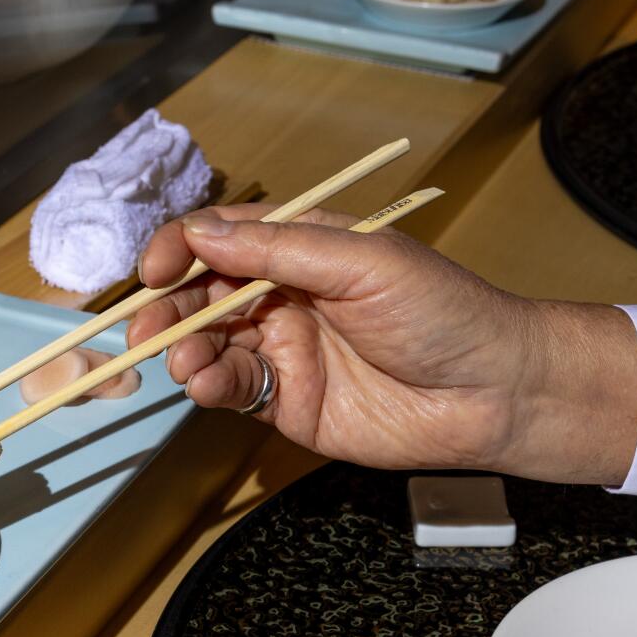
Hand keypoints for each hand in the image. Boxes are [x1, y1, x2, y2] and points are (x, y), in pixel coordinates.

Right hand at [127, 204, 636, 485]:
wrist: (492, 393)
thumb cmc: (443, 312)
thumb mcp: (362, 262)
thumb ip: (279, 250)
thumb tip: (202, 233)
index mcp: (304, 247)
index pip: (223, 237)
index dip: (181, 247)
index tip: (155, 267)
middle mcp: (286, 295)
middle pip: (202, 292)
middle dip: (166, 306)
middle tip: (144, 327)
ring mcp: (286, 349)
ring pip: (208, 343)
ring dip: (181, 348)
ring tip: (183, 360)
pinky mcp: (289, 403)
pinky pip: (232, 389)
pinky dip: (208, 385)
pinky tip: (205, 383)